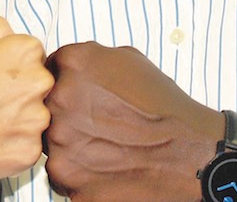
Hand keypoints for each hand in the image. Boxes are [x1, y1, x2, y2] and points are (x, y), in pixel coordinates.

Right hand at [0, 16, 51, 185]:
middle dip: (21, 91)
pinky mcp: (29, 152)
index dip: (12, 65)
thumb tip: (12, 35)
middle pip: (41, 84)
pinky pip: (30, 145)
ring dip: (20, 120)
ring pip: (37, 116)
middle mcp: (37, 83)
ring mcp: (35, 120)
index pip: (34, 54)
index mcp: (23, 52)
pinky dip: (13, 145)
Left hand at [43, 42, 219, 200]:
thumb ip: (91, 58)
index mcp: (74, 64)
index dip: (66, 82)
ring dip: (72, 145)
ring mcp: (60, 141)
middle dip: (67, 114)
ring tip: (106, 146)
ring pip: (51, 142)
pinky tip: (106, 167)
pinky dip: (79, 174)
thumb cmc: (164, 109)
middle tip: (98, 123)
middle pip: (46, 106)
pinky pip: (61, 174)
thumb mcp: (129, 61)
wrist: (189, 153)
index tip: (82, 94)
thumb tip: (70, 65)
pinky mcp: (66, 178)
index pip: (49, 69)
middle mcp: (60, 99)